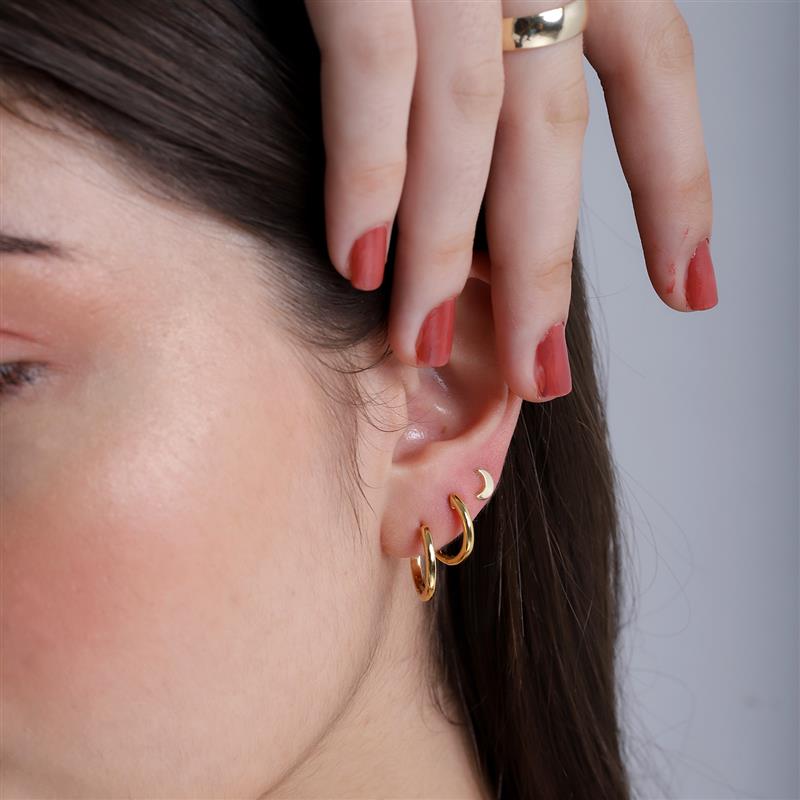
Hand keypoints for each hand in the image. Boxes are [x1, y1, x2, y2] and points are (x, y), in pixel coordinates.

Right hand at [304, 0, 717, 401]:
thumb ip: (492, 51)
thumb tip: (476, 169)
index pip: (654, 75)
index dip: (675, 190)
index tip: (689, 290)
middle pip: (551, 139)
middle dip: (543, 272)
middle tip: (537, 374)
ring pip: (464, 130)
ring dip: (445, 253)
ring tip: (424, 343)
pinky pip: (370, 79)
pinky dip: (366, 179)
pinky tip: (357, 262)